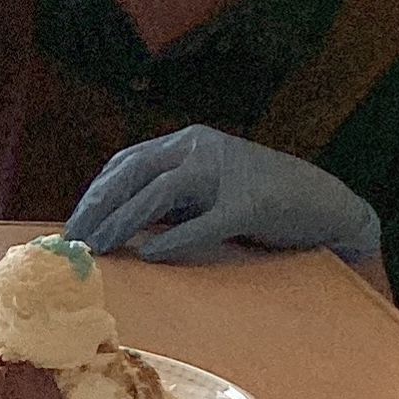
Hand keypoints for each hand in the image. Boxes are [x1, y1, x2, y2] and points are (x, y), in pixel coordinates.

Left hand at [63, 124, 380, 263]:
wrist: (326, 207)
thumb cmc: (256, 204)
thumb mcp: (202, 192)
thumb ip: (164, 200)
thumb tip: (111, 225)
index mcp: (186, 142)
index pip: (125, 163)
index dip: (95, 193)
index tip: (72, 224)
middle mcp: (201, 147)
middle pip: (133, 172)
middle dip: (98, 206)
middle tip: (75, 240)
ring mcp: (227, 171)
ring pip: (160, 193)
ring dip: (123, 222)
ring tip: (101, 247)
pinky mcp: (252, 202)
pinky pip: (205, 222)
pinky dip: (175, 240)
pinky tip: (151, 256)